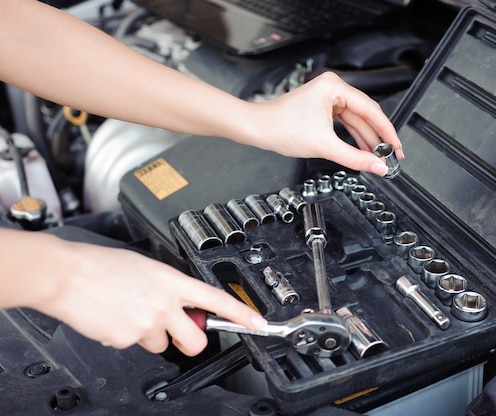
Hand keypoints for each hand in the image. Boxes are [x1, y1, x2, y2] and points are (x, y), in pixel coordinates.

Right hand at [31, 237, 265, 355]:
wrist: (67, 274)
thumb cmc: (102, 265)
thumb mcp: (148, 267)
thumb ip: (170, 288)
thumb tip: (180, 305)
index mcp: (172, 281)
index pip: (216, 300)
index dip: (241, 314)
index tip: (257, 323)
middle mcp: (164, 305)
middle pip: (195, 340)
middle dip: (190, 341)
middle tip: (177, 331)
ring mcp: (146, 324)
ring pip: (161, 344)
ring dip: (151, 335)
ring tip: (130, 312)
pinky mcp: (126, 340)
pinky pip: (134, 344)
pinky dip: (127, 335)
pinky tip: (114, 317)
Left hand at [250, 72, 403, 175]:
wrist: (257, 128)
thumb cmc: (281, 128)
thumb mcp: (324, 146)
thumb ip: (355, 158)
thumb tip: (377, 166)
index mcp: (334, 87)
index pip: (371, 110)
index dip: (387, 131)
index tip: (396, 147)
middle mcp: (332, 87)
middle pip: (365, 114)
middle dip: (377, 137)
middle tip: (390, 155)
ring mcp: (326, 96)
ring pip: (355, 119)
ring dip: (365, 138)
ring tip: (377, 156)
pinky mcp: (321, 106)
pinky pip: (344, 121)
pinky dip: (352, 136)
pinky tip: (361, 149)